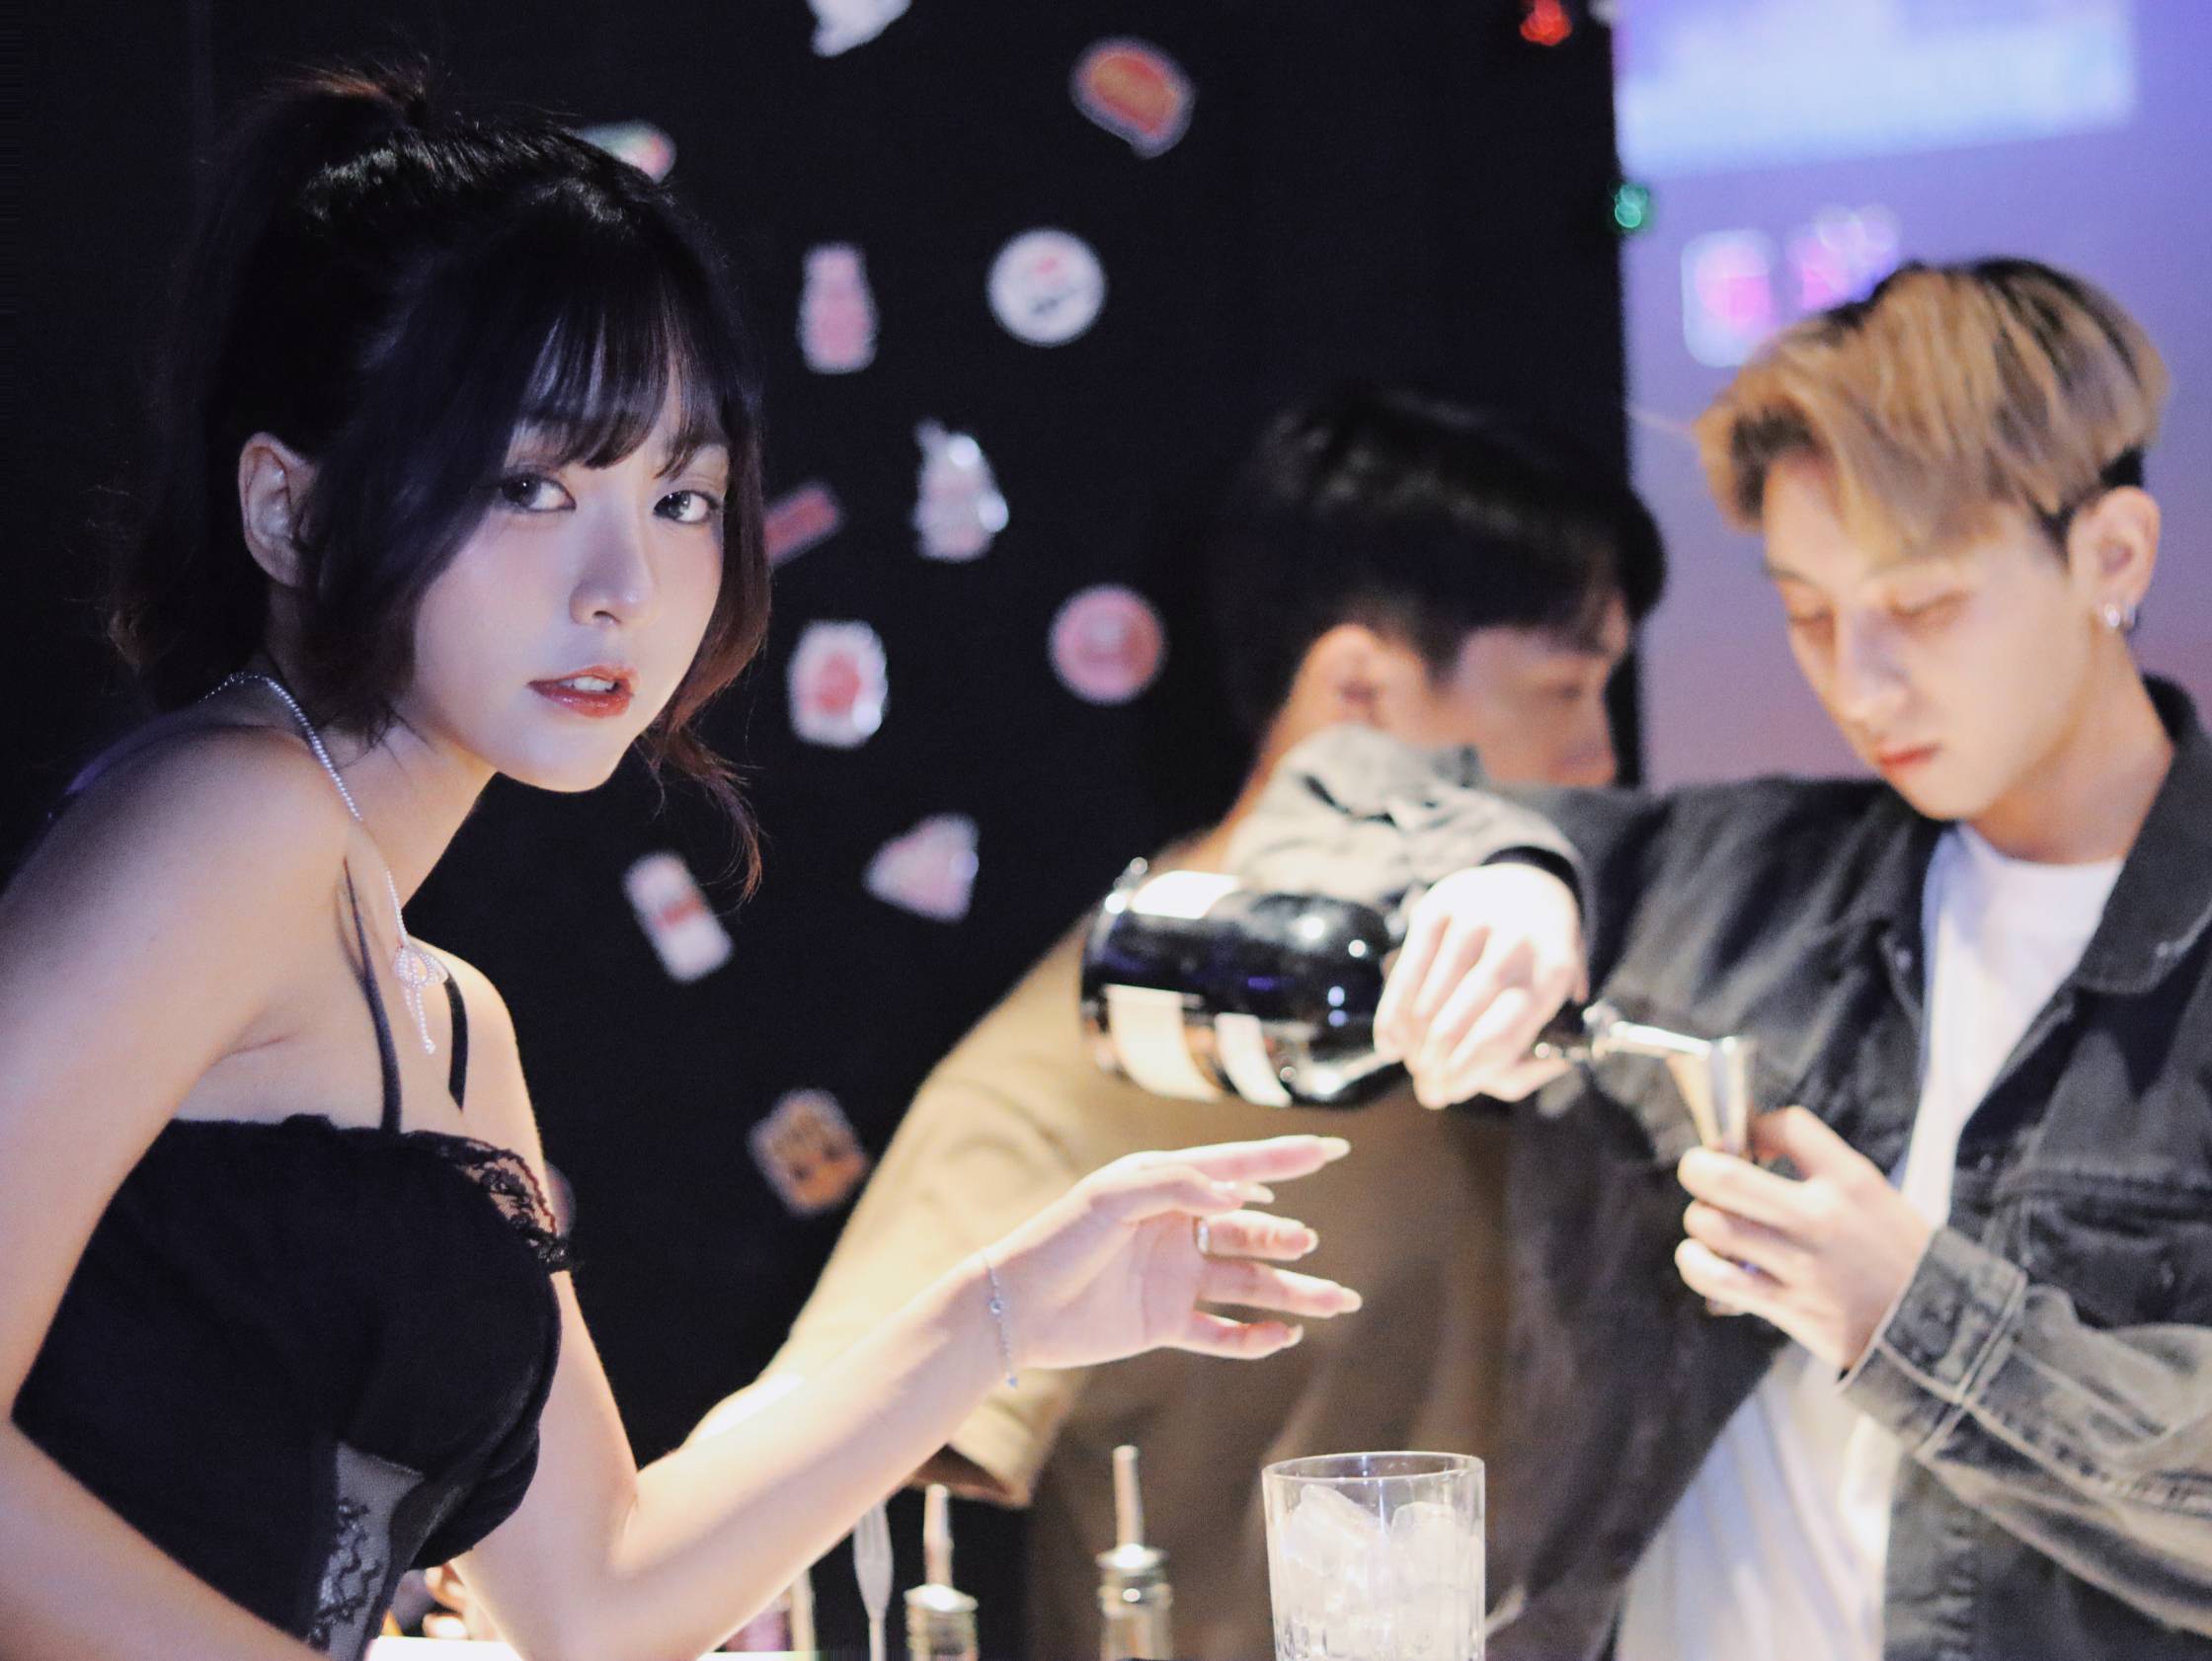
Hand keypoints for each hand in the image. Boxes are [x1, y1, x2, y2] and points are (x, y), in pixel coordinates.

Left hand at [985, 1136, 1361, 1368]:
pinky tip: (1284, 1337)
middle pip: (1251, 1231)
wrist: (1017, 1306)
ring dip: (1292, 1292)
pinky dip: (1254, 1338)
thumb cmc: (1058, 1239)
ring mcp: (1174, 1279)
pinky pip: (1221, 1332)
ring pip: (1249, 1283)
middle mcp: (1178, 1231)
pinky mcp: (1164, 1323)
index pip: (1238, 1169)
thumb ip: (1177, 1186)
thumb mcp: (1112, 1198)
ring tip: (1335, 1299)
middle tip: (1303, 1242)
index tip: (1330, 1150)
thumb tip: (1240, 1194)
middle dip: (1285, 1237)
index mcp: (1167, 1189)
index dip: (1284, 1160)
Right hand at [1373, 864, 1585, 1106]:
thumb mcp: (1551, 1009)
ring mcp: (1474, 922)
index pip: (1498, 1038)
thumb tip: (1476, 1084)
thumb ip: (1528, 1058)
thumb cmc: (1536, 966)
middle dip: (1434, 1066)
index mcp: (1552, 974)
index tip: (1447, 1095)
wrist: (1529, 886)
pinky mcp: (1437, 909)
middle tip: (1427, 1089)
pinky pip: (1406, 973)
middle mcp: (1515, 944)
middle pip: (1456, 1025)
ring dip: (1414, 1045)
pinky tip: (1389, 1043)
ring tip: (1414, 1064)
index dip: (1464, 1075)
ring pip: (1427, 1002)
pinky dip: (1392, 1015)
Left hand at [1674, 1107, 1931, 1370]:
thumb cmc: (1896, 1254)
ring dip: (1699, 1219)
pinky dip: (1695, 1263)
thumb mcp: (1872, 1195)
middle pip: (1723, 1176)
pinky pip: (1716, 1278)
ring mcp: (1802, 1265)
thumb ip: (1817, 1170)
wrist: (1940, 1326)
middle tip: (1702, 1174)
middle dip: (1698, 1168)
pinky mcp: (1789, 1306)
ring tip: (1713, 1223)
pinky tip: (1703, 1258)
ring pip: (1711, 1225)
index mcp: (1851, 1182)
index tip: (1745, 1143)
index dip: (1752, 1126)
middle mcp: (1822, 1218)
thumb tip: (1744, 1146)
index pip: (1787, 1125)